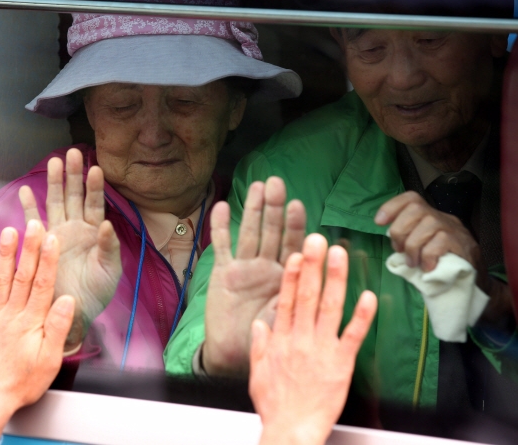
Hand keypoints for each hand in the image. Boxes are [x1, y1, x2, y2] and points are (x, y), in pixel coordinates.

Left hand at [0, 222, 74, 441]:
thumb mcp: (50, 359)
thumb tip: (68, 299)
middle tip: (32, 224)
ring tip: (8, 232)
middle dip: (29, 248)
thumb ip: (58, 327)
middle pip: (23, 275)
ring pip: (1, 281)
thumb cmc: (24, 381)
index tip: (52, 238)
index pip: (42, 283)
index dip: (49, 259)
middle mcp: (12, 314)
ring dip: (5, 255)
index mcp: (31, 321)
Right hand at [19, 148, 121, 349]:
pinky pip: (34, 221)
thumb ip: (109, 246)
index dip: (96, 186)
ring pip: (56, 202)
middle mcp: (77, 228)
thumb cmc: (98, 291)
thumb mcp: (110, 269)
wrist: (74, 311)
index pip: (96, 203)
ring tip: (53, 161)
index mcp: (95, 232)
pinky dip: (29, 207)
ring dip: (54, 183)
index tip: (96, 168)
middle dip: (74, 174)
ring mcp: (58, 233)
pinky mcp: (42, 243)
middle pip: (75, 195)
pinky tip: (25, 190)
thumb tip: (108, 223)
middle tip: (73, 153)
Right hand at [202, 177, 305, 375]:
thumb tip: (317, 269)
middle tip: (276, 183)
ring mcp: (244, 267)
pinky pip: (222, 246)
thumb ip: (296, 294)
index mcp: (285, 276)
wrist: (234, 354)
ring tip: (256, 186)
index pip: (293, 244)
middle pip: (271, 231)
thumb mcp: (286, 318)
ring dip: (252, 210)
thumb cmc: (265, 337)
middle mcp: (266, 266)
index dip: (295, 224)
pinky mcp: (223, 272)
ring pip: (249, 232)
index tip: (298, 205)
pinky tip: (221, 207)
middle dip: (274, 208)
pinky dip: (220, 227)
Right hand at [249, 235, 376, 444]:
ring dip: (335, 279)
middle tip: (317, 240)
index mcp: (281, 340)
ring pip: (329, 308)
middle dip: (313, 266)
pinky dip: (362, 316)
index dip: (291, 275)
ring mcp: (322, 349)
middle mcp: (301, 339)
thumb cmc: (275, 405)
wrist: (292, 431)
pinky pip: (353, 336)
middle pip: (307, 295)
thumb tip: (259, 323)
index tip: (296, 254)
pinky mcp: (342, 364)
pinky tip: (369, 296)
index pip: (286, 299)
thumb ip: (259, 345)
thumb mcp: (256, 372)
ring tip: (339, 255)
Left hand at [375, 191, 482, 272]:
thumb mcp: (420, 247)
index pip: (411, 198)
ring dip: (413, 246)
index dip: (392, 206)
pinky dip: (428, 255)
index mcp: (429, 216)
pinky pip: (440, 242)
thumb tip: (391, 238)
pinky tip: (427, 267)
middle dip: (400, 229)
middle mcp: (442, 218)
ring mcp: (454, 229)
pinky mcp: (463, 244)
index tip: (379, 221)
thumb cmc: (440, 264)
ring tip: (413, 262)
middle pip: (416, 208)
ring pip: (428, 224)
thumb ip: (407, 239)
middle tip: (399, 250)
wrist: (472, 281)